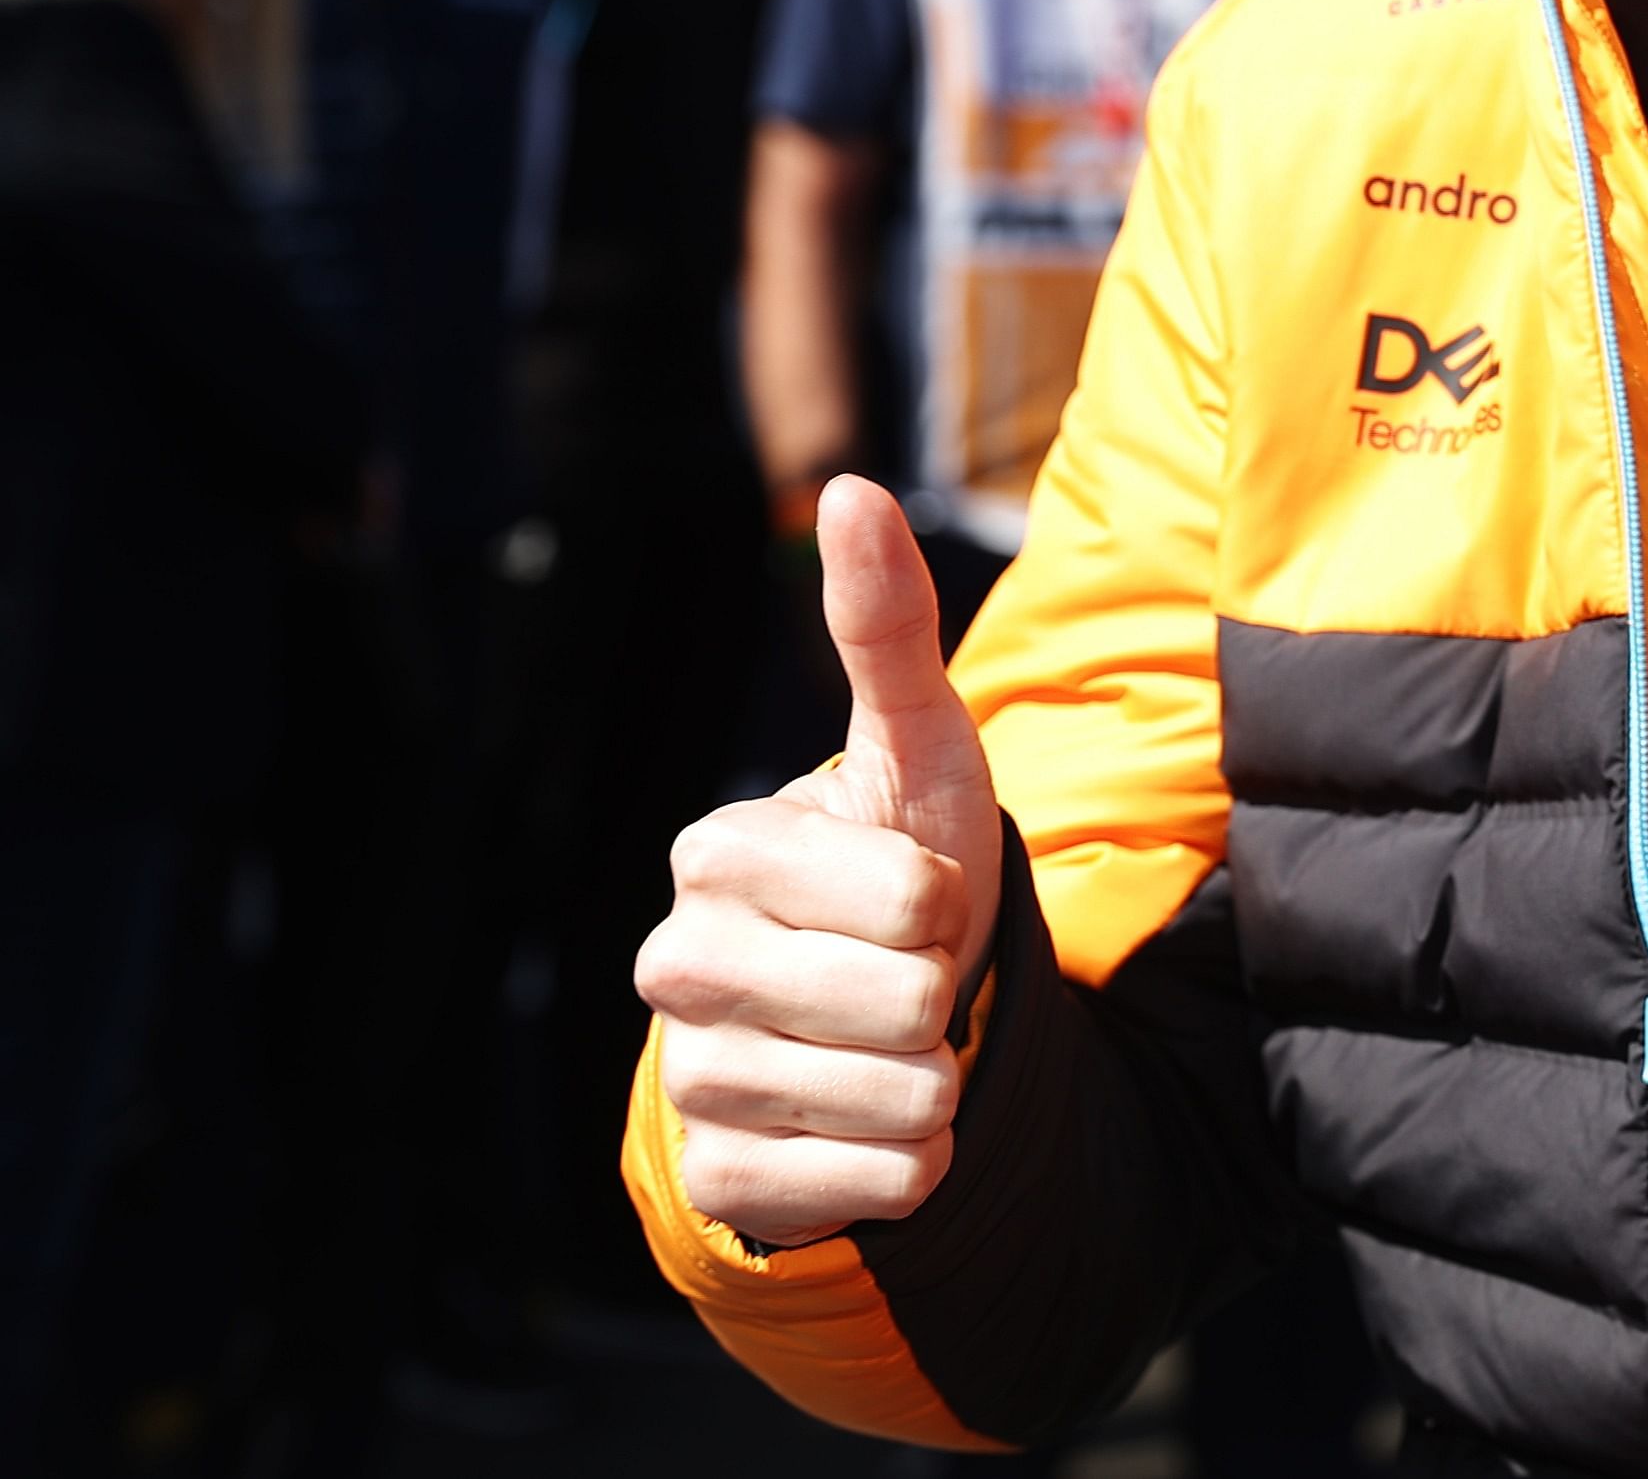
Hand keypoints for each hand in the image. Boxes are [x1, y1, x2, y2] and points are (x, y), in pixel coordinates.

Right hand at [638, 476, 1003, 1245]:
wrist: (883, 1010)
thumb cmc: (904, 860)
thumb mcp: (918, 746)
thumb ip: (884, 625)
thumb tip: (849, 483)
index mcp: (720, 853)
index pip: (906, 894)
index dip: (947, 898)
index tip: (916, 891)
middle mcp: (677, 965)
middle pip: (901, 1003)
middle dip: (946, 994)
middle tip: (911, 977)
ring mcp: (686, 1077)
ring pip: (894, 1098)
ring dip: (937, 1078)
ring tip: (898, 1044)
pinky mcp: (713, 1177)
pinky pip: (870, 1186)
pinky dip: (910, 1163)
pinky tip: (879, 1122)